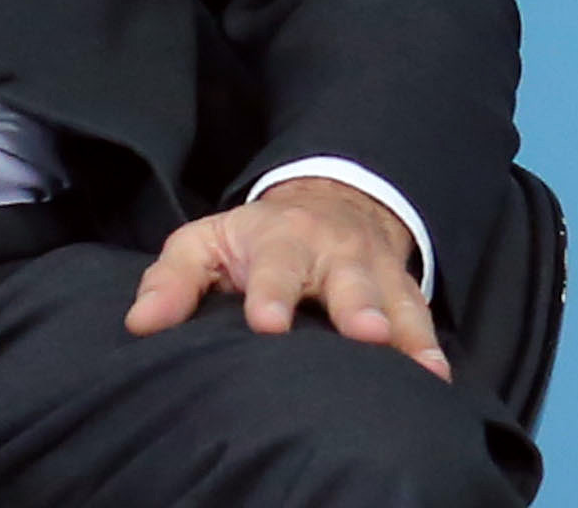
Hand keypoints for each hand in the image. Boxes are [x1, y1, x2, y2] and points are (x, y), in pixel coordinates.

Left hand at [123, 176, 446, 379]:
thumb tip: (140, 324)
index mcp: (281, 240)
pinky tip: (437, 377)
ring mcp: (374, 270)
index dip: (271, 294)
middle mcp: (334, 252)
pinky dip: (430, 346)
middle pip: (348, 279)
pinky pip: (421, 316)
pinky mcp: (401, 290)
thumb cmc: (254, 239)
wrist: (329, 201)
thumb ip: (172, 281)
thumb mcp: (205, 243)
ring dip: (405, 332)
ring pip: (394, 299)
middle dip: (357, 305)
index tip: (267, 324)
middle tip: (364, 333)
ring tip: (418, 367)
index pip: (275, 266)